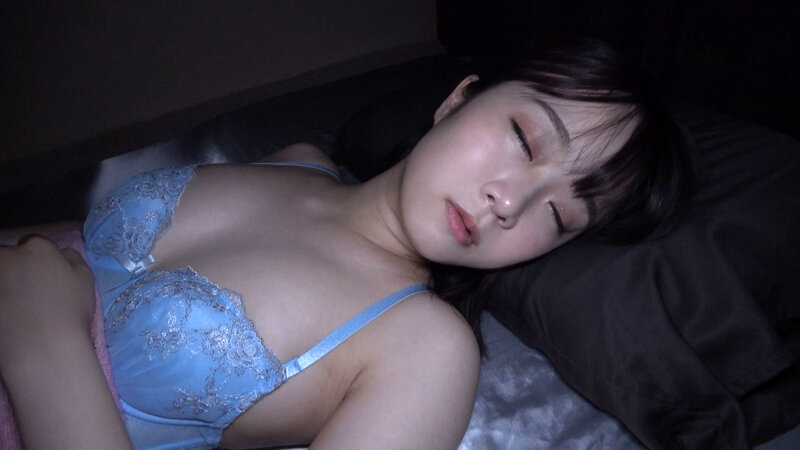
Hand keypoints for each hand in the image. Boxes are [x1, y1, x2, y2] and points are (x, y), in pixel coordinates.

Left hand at [0, 235, 95, 367]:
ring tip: (16, 307)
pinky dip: (2, 305)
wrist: (44, 349)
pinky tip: (9, 319)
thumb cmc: (70, 311)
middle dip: (16, 268)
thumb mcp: (86, 279)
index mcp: (36, 247)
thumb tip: (62, 254)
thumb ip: (73, 259)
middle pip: (7, 257)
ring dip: (6, 285)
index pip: (32, 242)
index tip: (44, 275)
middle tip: (28, 291)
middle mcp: (6, 257)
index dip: (39, 259)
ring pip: (0, 278)